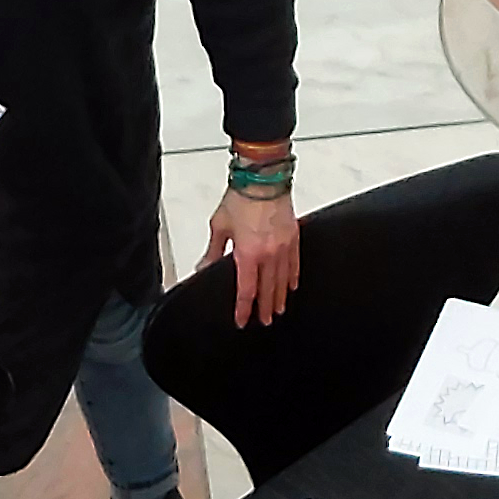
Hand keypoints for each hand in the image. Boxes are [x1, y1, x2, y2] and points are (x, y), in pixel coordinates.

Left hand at [202, 181, 300, 325]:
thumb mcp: (220, 226)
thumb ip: (214, 251)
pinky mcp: (294, 237)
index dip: (244, 309)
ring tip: (279, 309)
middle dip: (265, 308)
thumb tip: (203, 267)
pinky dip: (292, 277)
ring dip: (280, 297)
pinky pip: (295, 264)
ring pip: (283, 280)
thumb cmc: (241, 197)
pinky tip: (291, 286)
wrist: (263, 177)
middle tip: (265, 321)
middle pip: (267, 290)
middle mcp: (269, 254)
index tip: (242, 320)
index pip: (246, 291)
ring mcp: (284, 247)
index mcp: (248, 254)